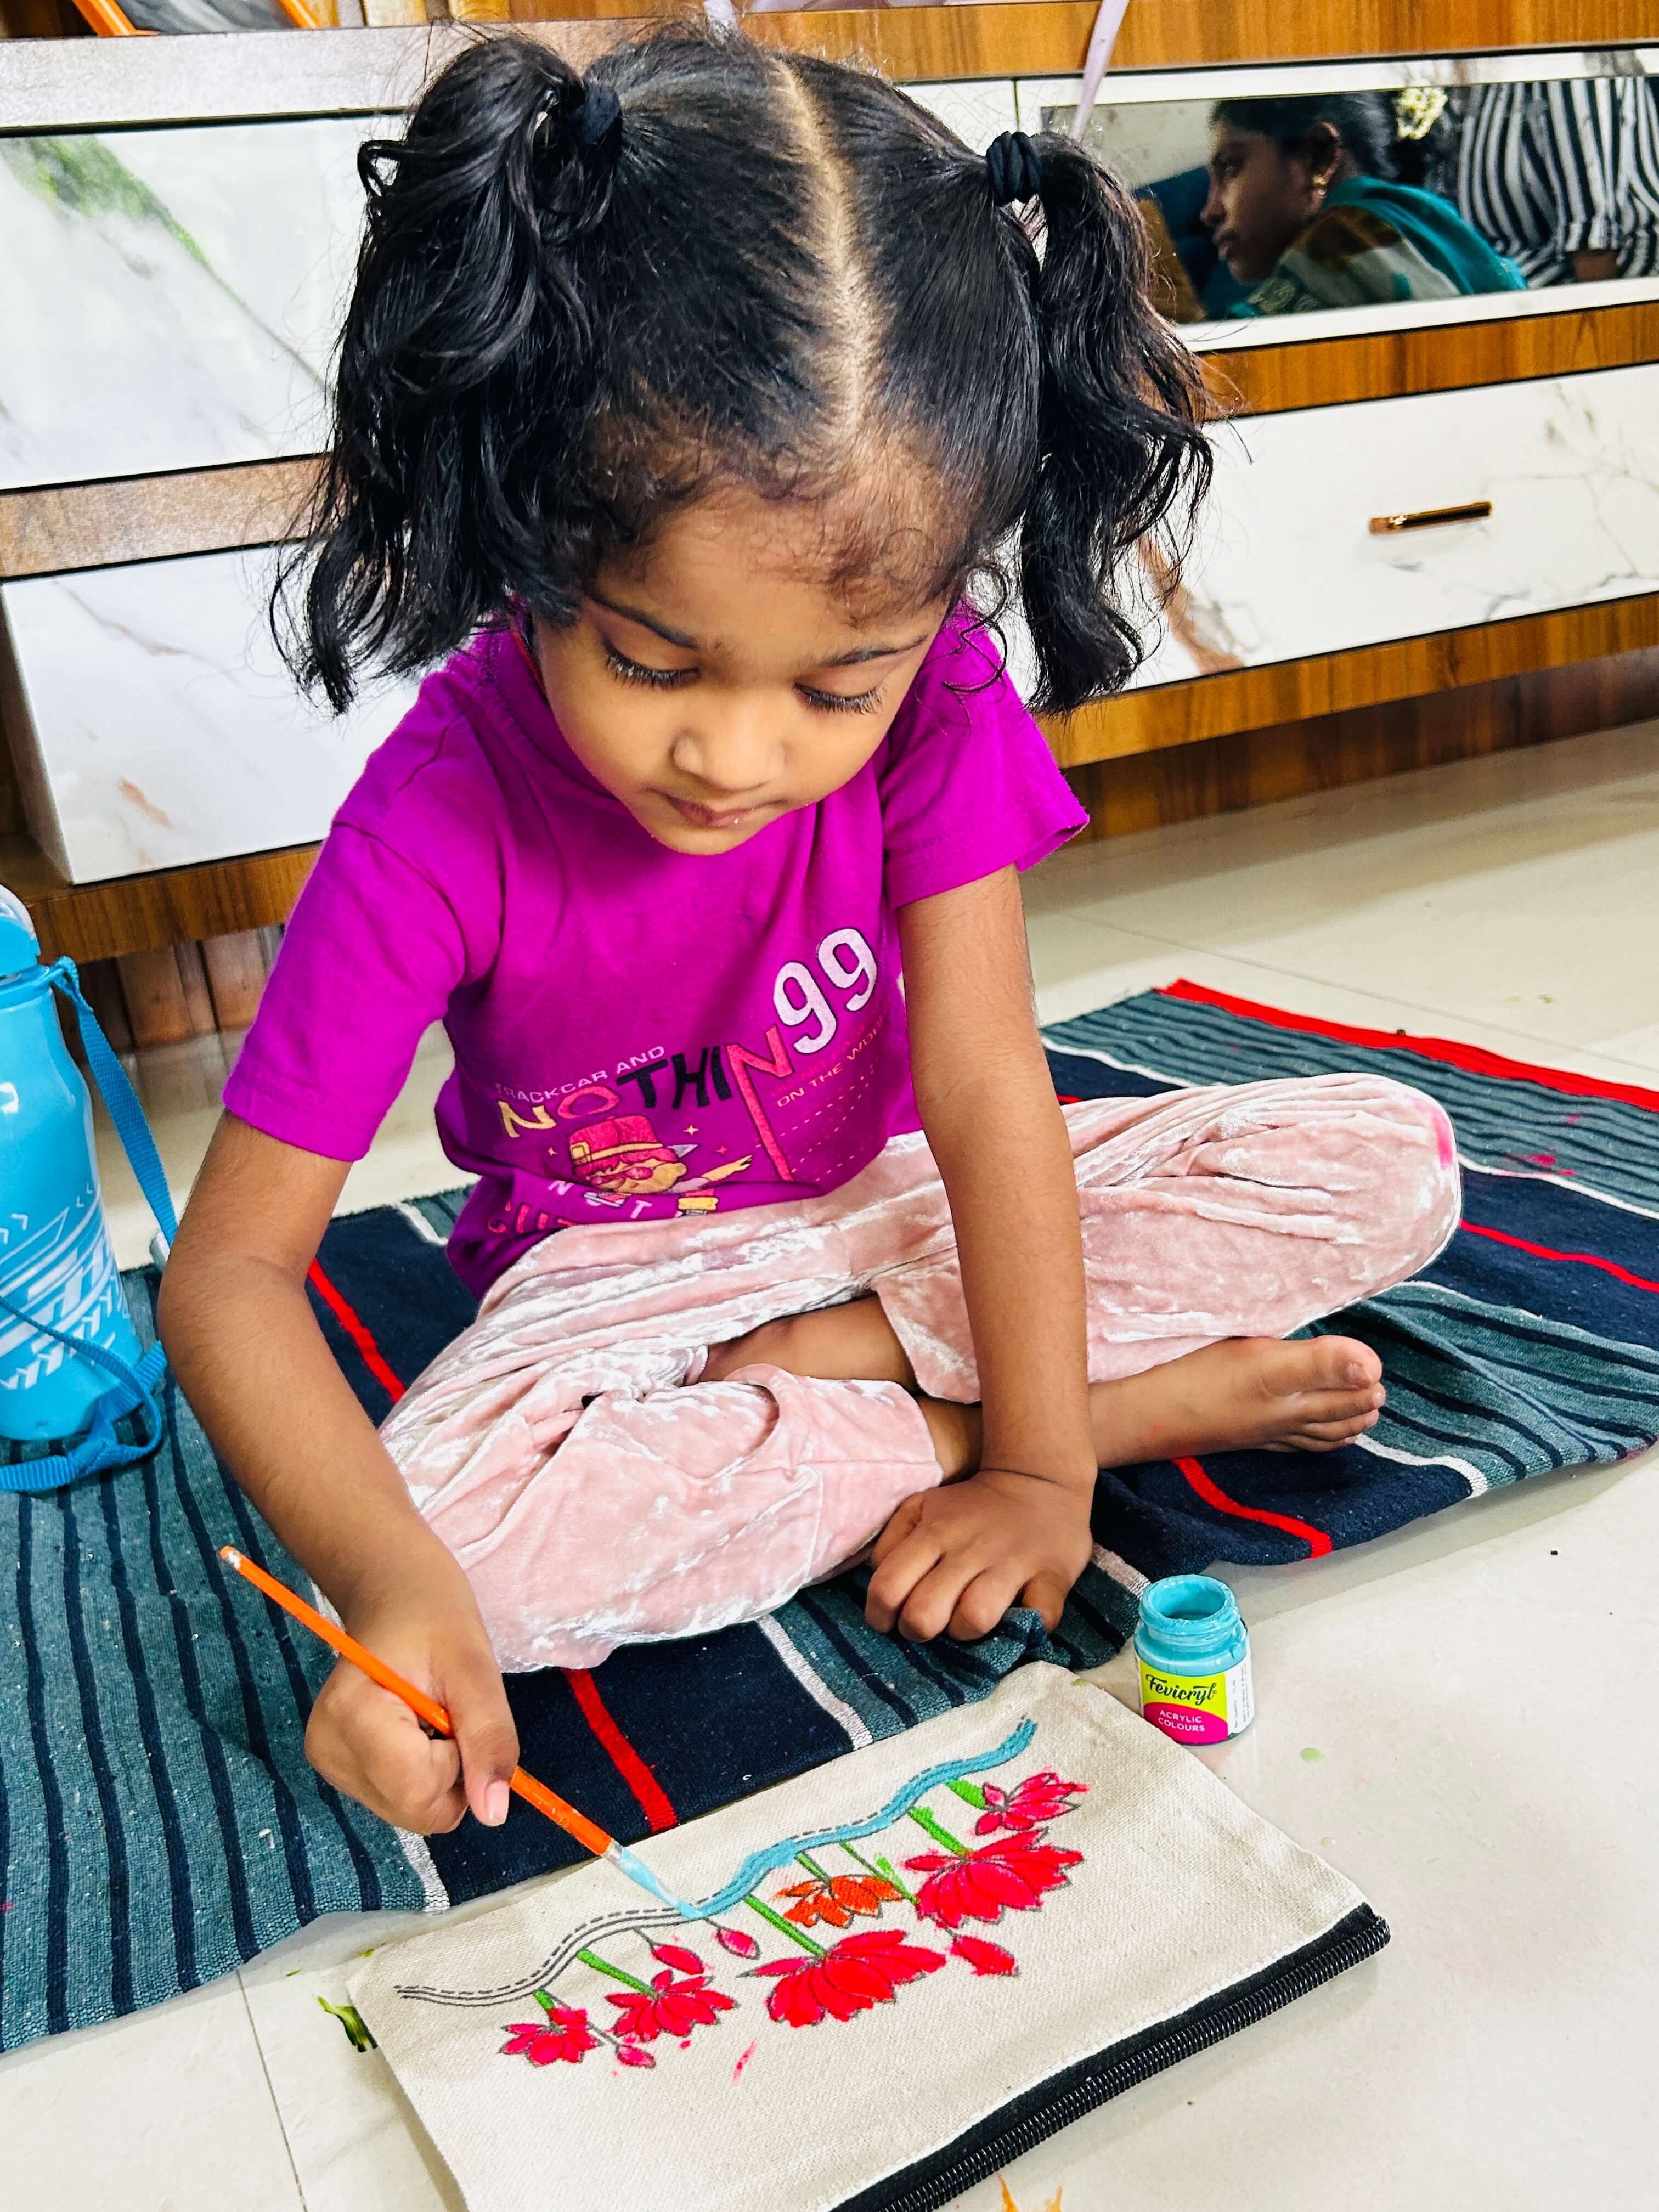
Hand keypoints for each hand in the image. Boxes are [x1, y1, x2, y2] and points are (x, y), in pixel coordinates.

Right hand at [304, 1565, 518, 1834]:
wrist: (395, 1593)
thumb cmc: (434, 1616)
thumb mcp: (475, 1667)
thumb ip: (488, 1739)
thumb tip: (494, 1814)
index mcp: (351, 1716)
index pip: (416, 1790)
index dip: (457, 1761)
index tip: (454, 1711)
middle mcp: (328, 1751)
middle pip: (414, 1810)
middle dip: (452, 1773)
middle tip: (448, 1713)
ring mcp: (329, 1763)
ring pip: (411, 1811)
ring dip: (439, 1772)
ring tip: (431, 1714)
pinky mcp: (339, 1768)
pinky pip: (400, 1798)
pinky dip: (423, 1772)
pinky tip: (416, 1729)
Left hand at [865, 1466, 1092, 1642]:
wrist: (1040, 1481)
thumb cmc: (971, 1506)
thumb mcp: (921, 1507)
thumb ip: (891, 1543)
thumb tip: (881, 1588)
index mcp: (933, 1533)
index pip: (887, 1587)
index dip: (880, 1615)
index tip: (890, 1620)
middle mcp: (969, 1549)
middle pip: (925, 1615)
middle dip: (919, 1631)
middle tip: (930, 1624)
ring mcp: (1012, 1564)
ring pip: (974, 1620)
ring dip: (967, 1633)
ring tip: (969, 1621)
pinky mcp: (1052, 1577)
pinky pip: (1037, 1619)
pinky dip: (1027, 1628)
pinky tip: (1018, 1617)